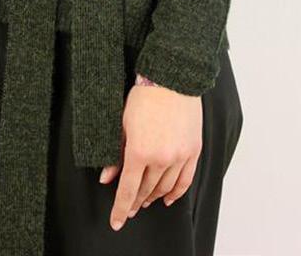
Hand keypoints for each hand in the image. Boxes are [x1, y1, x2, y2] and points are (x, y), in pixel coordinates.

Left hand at [100, 82, 202, 231]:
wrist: (172, 78)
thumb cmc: (145, 97)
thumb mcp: (122, 124)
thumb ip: (116, 154)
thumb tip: (106, 178)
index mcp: (139, 151)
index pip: (128, 190)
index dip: (121, 208)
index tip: (117, 222)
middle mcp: (161, 158)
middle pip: (146, 190)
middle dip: (136, 202)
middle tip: (130, 209)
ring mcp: (179, 156)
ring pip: (165, 188)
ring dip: (154, 197)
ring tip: (146, 201)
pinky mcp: (193, 151)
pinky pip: (185, 180)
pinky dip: (176, 193)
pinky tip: (168, 198)